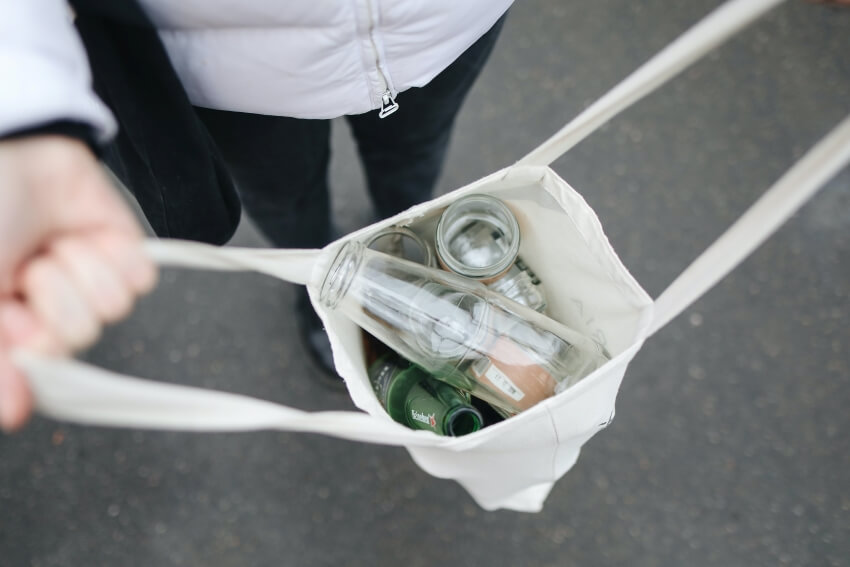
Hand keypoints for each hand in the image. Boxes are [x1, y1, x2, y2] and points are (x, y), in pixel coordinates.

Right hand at [0, 136, 156, 430]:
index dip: (28, 353)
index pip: (38, 372)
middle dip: (47, 303)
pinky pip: (137, 281)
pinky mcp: (122, 253)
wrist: (7, 144)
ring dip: (71, 272)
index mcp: (7, 323)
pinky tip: (78, 236)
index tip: (12, 324)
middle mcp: (46, 307)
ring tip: (45, 247)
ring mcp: (86, 280)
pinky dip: (109, 255)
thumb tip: (14, 414)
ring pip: (107, 312)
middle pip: (74, 342)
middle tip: (22, 271)